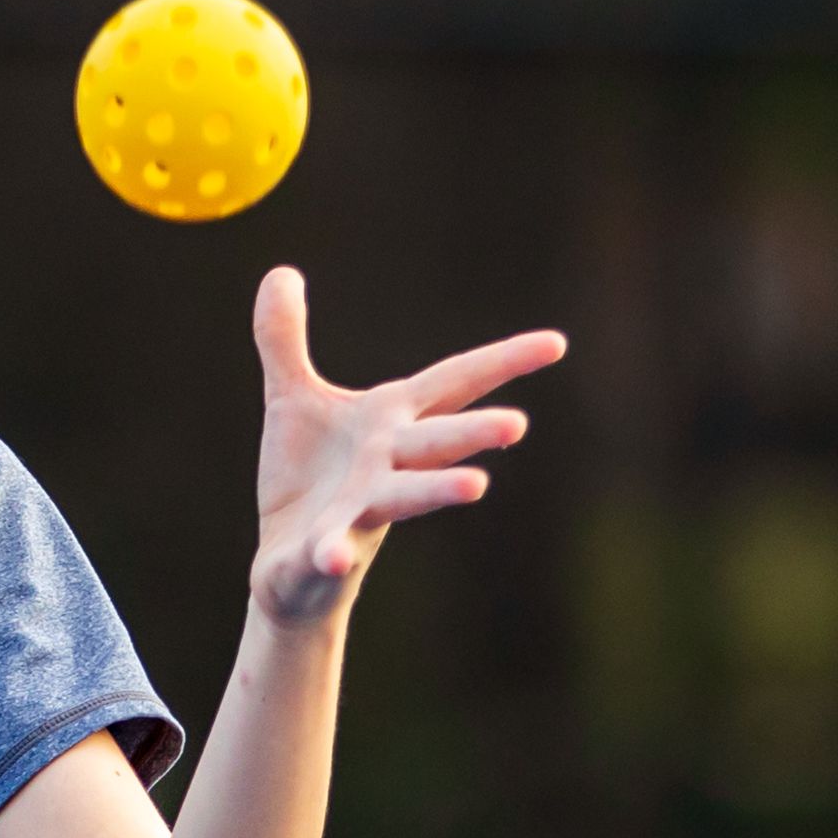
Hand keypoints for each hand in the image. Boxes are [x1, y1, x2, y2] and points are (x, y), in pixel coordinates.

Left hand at [248, 266, 564, 627]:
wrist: (292, 566)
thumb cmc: (307, 477)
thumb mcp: (292, 398)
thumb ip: (285, 339)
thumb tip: (280, 271)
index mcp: (389, 423)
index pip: (454, 385)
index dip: (503, 362)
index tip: (557, 343)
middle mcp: (388, 465)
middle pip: (436, 442)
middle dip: (474, 431)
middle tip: (517, 422)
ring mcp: (361, 512)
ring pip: (405, 498)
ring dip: (438, 492)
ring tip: (476, 487)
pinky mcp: (325, 551)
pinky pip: (330, 551)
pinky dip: (332, 554)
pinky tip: (332, 558)